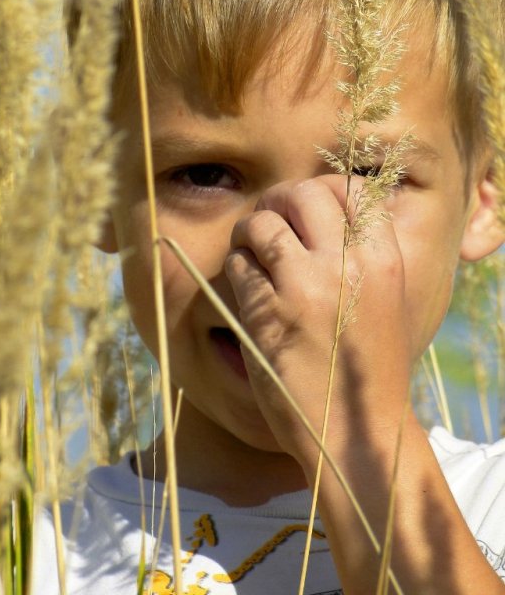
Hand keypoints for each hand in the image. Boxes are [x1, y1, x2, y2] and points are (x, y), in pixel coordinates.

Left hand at [225, 174, 412, 471]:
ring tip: (251, 250)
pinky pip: (240, 263)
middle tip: (269, 220)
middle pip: (301, 194)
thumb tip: (320, 208)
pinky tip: (247, 285)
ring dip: (249, 231)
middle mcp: (347, 265)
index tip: (305, 207)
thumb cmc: (368, 366)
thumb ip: (361, 255)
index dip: (320, 189)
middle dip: (278, 200)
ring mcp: (306, 287)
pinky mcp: (268, 312)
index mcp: (384, 260)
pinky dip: (237, 266)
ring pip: (262, 223)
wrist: (356, 433)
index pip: (350, 189)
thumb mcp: (385, 300)